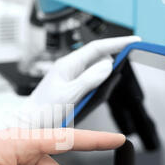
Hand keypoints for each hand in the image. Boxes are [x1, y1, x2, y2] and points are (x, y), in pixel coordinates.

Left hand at [8, 36, 140, 128]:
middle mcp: (69, 68)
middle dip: (114, 56)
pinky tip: (100, 90)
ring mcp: (69, 78)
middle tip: (130, 58)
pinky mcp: (70, 87)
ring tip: (114, 76)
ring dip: (105, 72)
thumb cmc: (42, 111)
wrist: (29, 124)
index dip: (118, 42)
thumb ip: (89, 79)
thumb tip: (108, 65)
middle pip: (98, 56)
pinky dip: (98, 83)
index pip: (97, 48)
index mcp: (67, 65)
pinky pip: (89, 80)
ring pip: (94, 69)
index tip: (134, 40)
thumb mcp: (69, 95)